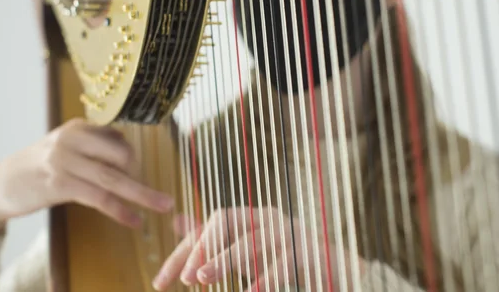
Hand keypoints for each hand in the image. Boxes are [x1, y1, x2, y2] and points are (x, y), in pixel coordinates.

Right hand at [0, 118, 173, 232]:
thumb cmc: (35, 169)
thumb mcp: (65, 150)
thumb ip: (93, 149)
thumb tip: (128, 155)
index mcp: (78, 127)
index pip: (120, 139)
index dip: (135, 161)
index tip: (140, 178)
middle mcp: (73, 138)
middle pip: (123, 155)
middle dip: (142, 177)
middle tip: (157, 198)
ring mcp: (65, 159)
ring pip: (114, 178)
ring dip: (143, 194)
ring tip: (163, 206)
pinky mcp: (59, 183)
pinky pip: (99, 197)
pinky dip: (120, 210)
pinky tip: (134, 221)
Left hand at [152, 207, 348, 290]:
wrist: (336, 268)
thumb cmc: (285, 260)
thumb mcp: (247, 250)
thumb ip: (217, 237)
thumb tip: (180, 223)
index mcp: (252, 216)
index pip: (210, 224)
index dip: (184, 250)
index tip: (162, 282)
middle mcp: (268, 217)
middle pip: (227, 222)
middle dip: (202, 248)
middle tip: (186, 278)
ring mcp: (289, 232)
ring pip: (251, 242)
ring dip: (224, 260)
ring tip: (203, 278)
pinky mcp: (307, 251)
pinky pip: (282, 264)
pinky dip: (265, 279)